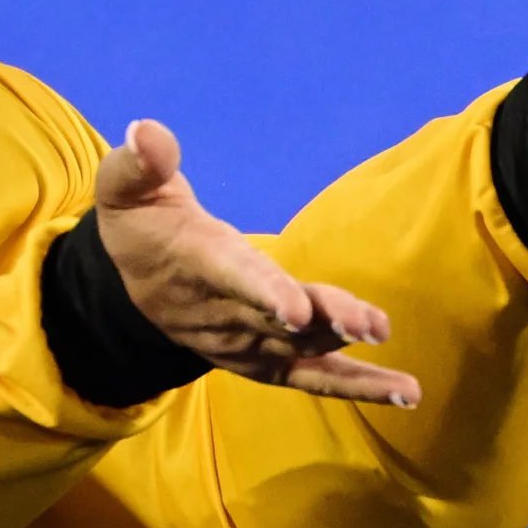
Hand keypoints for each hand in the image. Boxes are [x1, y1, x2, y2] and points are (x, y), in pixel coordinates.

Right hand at [94, 121, 419, 407]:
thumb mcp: (124, 186)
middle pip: (280, 322)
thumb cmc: (139, 222)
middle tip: (369, 327)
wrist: (134, 279)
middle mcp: (224, 313)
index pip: (233, 278)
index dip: (264, 293)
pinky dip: (354, 387)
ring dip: (351, 360)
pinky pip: (311, 378)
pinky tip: (403, 395)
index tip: (297, 311)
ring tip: (402, 378)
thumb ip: (138, 163)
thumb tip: (147, 132)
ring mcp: (245, 343)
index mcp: (196, 264)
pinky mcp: (264, 360)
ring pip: (303, 353)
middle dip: (326, 323)